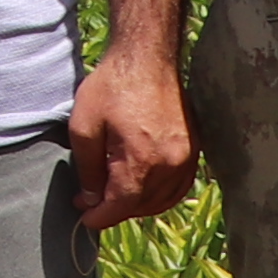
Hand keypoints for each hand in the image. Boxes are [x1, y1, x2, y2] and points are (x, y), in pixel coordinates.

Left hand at [72, 38, 199, 229]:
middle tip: (90, 202)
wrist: (147, 59)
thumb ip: (87, 168)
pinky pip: (178, 186)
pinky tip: (140, 189)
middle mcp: (170, 164)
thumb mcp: (83, 127)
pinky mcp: (194, 150)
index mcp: (142, 159)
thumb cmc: (111, 87)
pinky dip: (159, 195)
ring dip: (137, 205)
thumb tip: (90, 199)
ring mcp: (186, 157)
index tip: (85, 219)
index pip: (122, 205)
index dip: (100, 217)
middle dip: (115, 210)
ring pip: (162, 200)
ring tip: (111, 196)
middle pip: (142, 206)